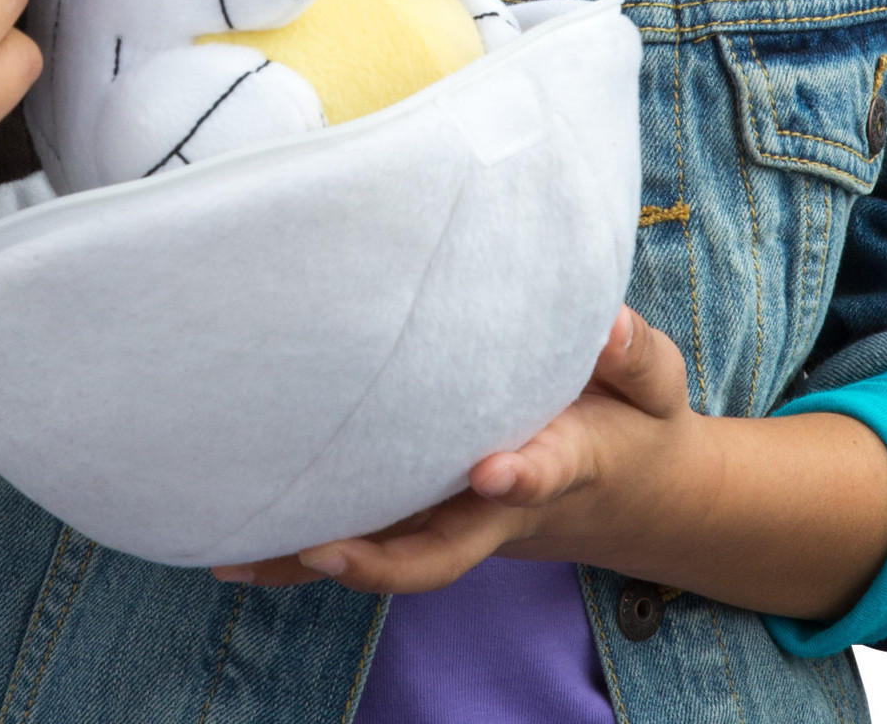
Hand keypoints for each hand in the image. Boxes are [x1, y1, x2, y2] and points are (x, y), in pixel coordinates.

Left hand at [212, 305, 696, 593]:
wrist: (628, 493)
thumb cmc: (630, 418)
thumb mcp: (654, 385)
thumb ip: (634, 356)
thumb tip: (607, 326)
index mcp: (569, 463)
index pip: (548, 472)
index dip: (524, 476)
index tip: (495, 472)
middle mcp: (501, 505)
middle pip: (444, 550)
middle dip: (387, 557)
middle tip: (327, 550)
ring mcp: (460, 518)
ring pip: (388, 552)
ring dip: (319, 560)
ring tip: (238, 555)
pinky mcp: (427, 511)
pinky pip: (366, 538)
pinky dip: (302, 554)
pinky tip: (233, 551)